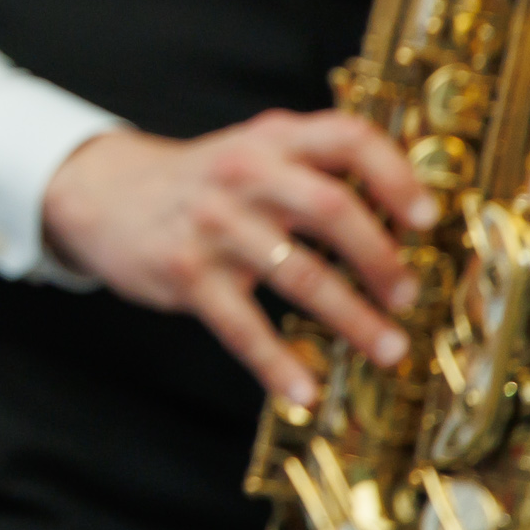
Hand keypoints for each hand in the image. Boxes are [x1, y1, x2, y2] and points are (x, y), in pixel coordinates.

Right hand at [41, 114, 438, 405]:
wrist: (102, 192)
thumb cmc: (204, 181)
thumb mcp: (253, 150)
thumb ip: (314, 166)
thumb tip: (408, 214)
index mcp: (270, 139)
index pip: (344, 138)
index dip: (394, 174)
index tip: (426, 217)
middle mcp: (242, 174)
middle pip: (329, 207)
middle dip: (380, 259)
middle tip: (407, 296)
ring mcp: (212, 224)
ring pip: (298, 274)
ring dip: (353, 319)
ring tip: (388, 349)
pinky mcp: (185, 271)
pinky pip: (241, 326)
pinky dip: (277, 365)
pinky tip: (304, 392)